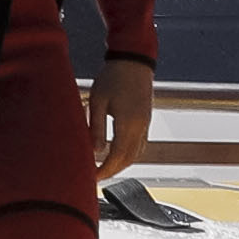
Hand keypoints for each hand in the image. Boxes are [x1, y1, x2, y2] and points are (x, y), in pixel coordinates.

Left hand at [94, 57, 157, 178]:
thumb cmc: (113, 77)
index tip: (92, 177)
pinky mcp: (145, 119)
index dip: (105, 170)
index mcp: (128, 124)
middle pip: (129, 159)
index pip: (117, 157)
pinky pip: (140, 144)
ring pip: (136, 153)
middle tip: (96, 177)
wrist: (134, 61)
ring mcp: (145, 124)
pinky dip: (128, 154)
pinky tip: (117, 153)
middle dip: (113, 171)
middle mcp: (140, 127)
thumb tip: (95, 151)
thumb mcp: (98, 101)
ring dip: (121, 164)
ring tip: (104, 168)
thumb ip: (96, 127)